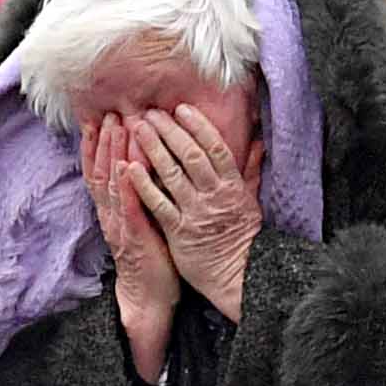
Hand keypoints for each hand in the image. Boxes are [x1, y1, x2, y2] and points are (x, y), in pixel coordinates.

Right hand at [87, 119, 180, 385]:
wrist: (148, 296)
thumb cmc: (152, 255)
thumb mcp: (145, 219)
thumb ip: (145, 193)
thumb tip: (150, 167)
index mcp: (113, 208)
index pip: (101, 170)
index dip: (97, 145)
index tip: (99, 118)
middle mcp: (111, 212)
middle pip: (102, 170)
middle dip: (103, 140)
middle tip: (107, 112)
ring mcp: (120, 223)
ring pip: (112, 183)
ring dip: (112, 153)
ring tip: (115, 127)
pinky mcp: (134, 236)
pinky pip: (129, 206)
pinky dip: (127, 186)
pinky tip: (128, 167)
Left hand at [127, 103, 261, 320]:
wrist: (238, 276)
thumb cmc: (242, 236)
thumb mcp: (251, 200)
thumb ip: (250, 170)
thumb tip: (257, 141)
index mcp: (233, 186)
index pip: (215, 148)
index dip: (198, 126)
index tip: (181, 109)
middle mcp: (214, 196)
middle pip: (190, 155)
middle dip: (169, 131)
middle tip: (150, 113)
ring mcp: (195, 213)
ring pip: (171, 174)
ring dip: (152, 148)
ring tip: (136, 128)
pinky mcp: (178, 231)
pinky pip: (158, 204)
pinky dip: (143, 184)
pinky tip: (128, 167)